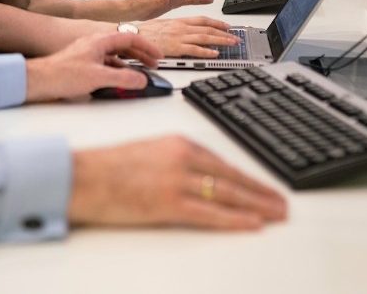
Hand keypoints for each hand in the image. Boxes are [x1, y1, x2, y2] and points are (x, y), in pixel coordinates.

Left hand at [25, 32, 161, 101]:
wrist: (39, 80)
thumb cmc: (61, 73)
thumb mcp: (98, 77)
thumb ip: (122, 78)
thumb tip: (141, 79)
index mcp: (100, 40)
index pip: (130, 38)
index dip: (147, 46)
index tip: (158, 55)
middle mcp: (95, 44)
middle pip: (124, 46)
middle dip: (141, 55)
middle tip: (153, 64)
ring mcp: (89, 54)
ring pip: (116, 56)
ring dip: (130, 64)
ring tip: (140, 73)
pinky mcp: (84, 65)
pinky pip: (107, 64)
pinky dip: (118, 70)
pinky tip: (120, 80)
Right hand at [69, 135, 286, 229]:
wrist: (83, 175)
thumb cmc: (110, 166)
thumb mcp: (151, 151)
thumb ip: (178, 160)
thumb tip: (203, 178)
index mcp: (178, 142)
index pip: (223, 162)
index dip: (248, 177)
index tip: (265, 187)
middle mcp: (182, 157)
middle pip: (231, 177)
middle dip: (260, 191)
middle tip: (282, 203)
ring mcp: (176, 180)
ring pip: (227, 193)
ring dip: (256, 205)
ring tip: (276, 214)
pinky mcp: (168, 203)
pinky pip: (209, 213)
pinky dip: (234, 219)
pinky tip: (252, 223)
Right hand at [139, 15, 237, 57]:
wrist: (132, 34)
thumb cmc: (143, 32)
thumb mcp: (162, 26)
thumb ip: (174, 28)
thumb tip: (182, 33)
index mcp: (178, 22)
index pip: (202, 20)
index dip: (216, 23)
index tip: (226, 26)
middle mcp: (181, 28)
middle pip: (207, 29)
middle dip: (224, 33)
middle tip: (235, 37)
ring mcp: (179, 37)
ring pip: (205, 38)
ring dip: (221, 41)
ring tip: (232, 44)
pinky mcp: (175, 48)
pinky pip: (194, 50)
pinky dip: (206, 52)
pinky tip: (215, 54)